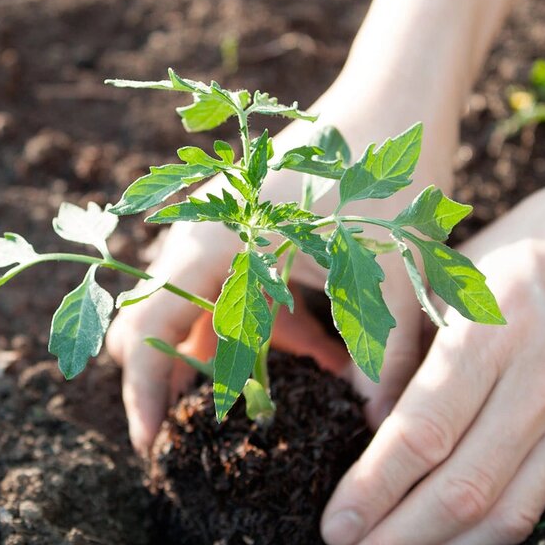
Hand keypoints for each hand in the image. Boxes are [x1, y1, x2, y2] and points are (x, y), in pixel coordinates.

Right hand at [106, 78, 459, 451]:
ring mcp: (222, 229)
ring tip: (298, 387)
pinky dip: (267, 328)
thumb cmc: (385, 177)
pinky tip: (326, 347)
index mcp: (212, 244)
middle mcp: (201, 235)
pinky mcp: (250, 229)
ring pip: (202, 312)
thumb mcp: (384, 277)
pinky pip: (238, 292)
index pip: (146, 334)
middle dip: (184, 381)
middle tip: (215, 434)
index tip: (150, 449)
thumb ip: (379, 360)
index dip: (142, 398)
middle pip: (159, 325)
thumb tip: (377, 433)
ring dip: (239, 356)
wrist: (402, 95)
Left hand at [319, 165, 544, 544]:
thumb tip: (373, 426)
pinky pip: (542, 498)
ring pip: (506, 515)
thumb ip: (413, 348)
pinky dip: (488, 533)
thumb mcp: (458, 271)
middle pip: (462, 492)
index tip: (332, 531)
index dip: (373, 490)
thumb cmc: (536, 241)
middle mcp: (542, 382)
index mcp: (492, 330)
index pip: (424, 432)